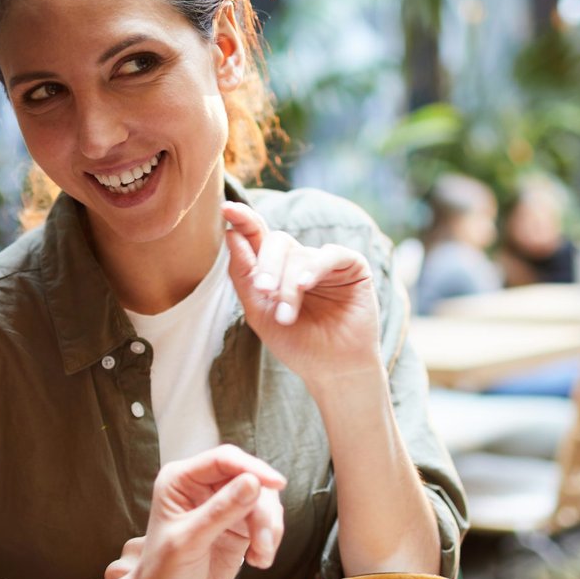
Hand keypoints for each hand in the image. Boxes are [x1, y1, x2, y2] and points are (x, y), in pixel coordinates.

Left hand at [126, 444, 285, 578]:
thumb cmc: (163, 575)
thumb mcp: (189, 541)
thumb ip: (221, 511)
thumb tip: (254, 482)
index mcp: (181, 480)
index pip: (223, 460)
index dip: (253, 468)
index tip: (276, 484)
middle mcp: (203, 487)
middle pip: (250, 479)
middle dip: (262, 511)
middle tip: (263, 544)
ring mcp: (223, 505)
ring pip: (263, 500)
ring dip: (268, 528)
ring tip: (261, 556)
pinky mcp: (239, 526)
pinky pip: (266, 521)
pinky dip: (269, 539)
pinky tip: (259, 560)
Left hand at [222, 201, 382, 386]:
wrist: (332, 370)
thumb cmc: (297, 344)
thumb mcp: (259, 312)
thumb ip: (244, 275)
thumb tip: (231, 233)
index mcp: (276, 269)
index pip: (257, 235)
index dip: (243, 219)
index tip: (227, 208)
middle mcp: (300, 261)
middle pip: (276, 242)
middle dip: (266, 266)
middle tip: (263, 291)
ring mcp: (326, 262)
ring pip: (300, 254)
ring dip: (289, 284)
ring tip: (287, 314)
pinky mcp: (352, 266)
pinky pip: (330, 254)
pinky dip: (314, 267)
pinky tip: (306, 285)